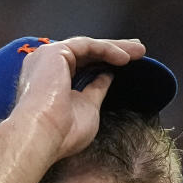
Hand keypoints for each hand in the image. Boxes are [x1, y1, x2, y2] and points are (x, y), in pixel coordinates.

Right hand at [13, 36, 145, 159]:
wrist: (42, 136)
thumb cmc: (62, 133)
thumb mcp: (88, 109)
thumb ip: (96, 90)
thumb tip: (107, 76)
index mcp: (50, 81)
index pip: (82, 66)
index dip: (105, 64)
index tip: (126, 66)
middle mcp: (46, 65)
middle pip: (87, 53)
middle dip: (114, 50)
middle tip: (137, 50)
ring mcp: (49, 56)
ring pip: (89, 47)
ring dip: (116, 47)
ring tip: (139, 52)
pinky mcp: (56, 52)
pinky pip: (87, 46)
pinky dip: (107, 50)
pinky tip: (125, 58)